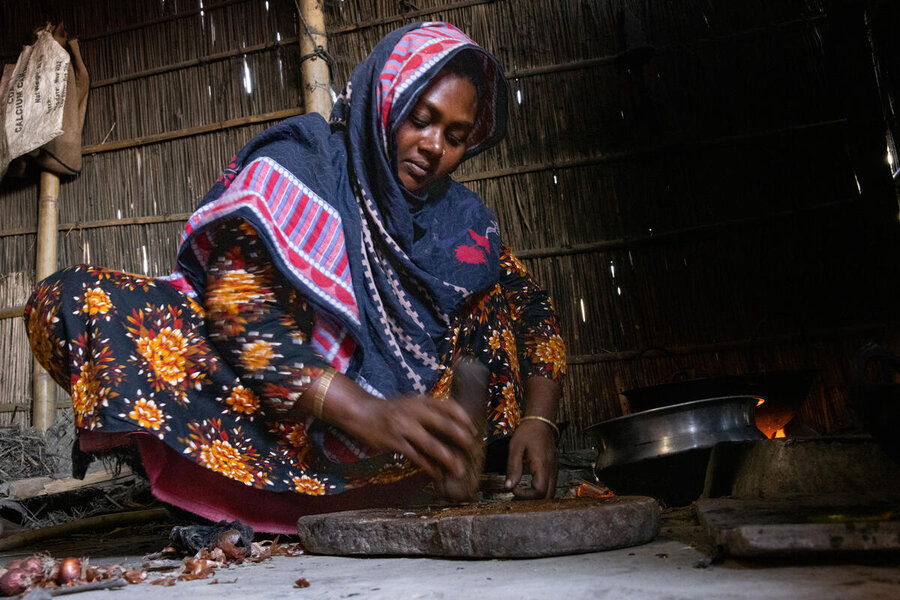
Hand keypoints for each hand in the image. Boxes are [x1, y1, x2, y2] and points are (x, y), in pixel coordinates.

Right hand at [351, 394, 481, 481]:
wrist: (360, 412)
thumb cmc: (390, 411)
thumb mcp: (410, 404)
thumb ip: (429, 412)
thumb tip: (453, 428)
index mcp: (420, 400)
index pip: (448, 405)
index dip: (463, 418)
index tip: (473, 430)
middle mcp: (414, 411)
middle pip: (444, 425)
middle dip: (461, 438)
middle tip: (472, 449)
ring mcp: (403, 426)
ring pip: (431, 445)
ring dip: (448, 458)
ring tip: (459, 469)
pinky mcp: (393, 441)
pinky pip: (416, 456)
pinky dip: (429, 466)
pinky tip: (437, 474)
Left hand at [505, 418, 557, 498]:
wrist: (541, 421)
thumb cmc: (527, 432)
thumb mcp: (515, 448)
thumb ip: (513, 468)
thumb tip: (508, 487)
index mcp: (542, 465)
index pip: (540, 492)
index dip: (526, 495)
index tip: (514, 489)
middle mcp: (551, 469)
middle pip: (548, 497)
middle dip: (533, 500)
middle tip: (518, 494)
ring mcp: (554, 469)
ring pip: (551, 493)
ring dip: (537, 497)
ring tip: (522, 491)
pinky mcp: (554, 468)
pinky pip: (550, 485)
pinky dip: (541, 491)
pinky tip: (529, 486)